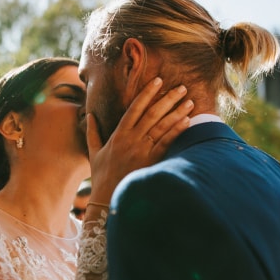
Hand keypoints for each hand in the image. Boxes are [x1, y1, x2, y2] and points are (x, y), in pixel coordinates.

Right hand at [87, 77, 192, 202]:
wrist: (108, 198)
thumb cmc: (101, 176)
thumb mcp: (94, 152)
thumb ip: (92, 132)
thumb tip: (90, 115)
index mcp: (118, 134)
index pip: (134, 108)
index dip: (147, 93)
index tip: (158, 81)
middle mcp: (131, 139)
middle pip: (152, 114)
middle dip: (168, 99)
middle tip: (181, 87)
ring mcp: (142, 150)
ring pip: (162, 126)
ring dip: (177, 112)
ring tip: (189, 101)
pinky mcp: (151, 162)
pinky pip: (166, 143)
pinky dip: (176, 131)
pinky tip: (187, 121)